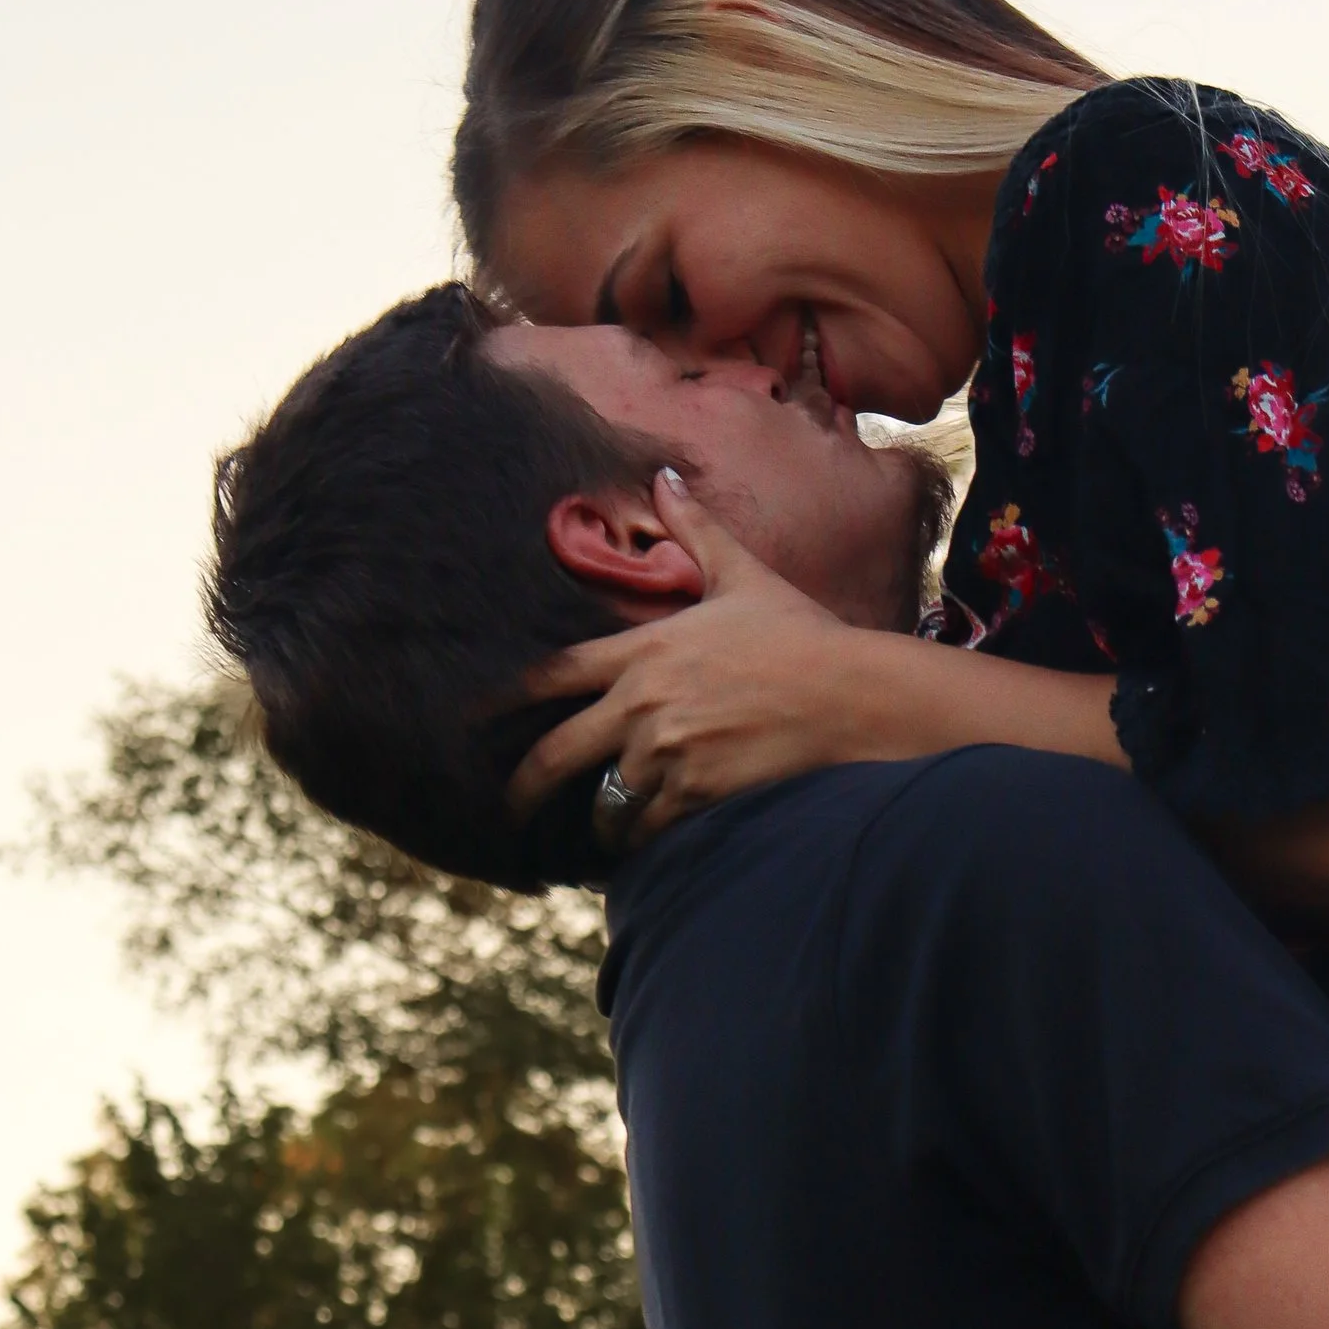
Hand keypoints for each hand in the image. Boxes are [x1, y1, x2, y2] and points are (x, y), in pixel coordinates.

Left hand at [509, 471, 868, 842]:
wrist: (856, 694)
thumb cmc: (804, 635)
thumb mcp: (745, 576)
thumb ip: (696, 530)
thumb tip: (664, 474)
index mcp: (645, 649)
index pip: (552, 675)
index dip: (504, 700)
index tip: (472, 721)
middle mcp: (643, 703)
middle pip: (555, 753)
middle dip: (524, 786)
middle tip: (507, 808)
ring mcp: (667, 752)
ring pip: (604, 801)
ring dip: (599, 821)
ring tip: (601, 833)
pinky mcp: (697, 794)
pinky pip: (647, 830)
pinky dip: (640, 844)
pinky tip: (639, 853)